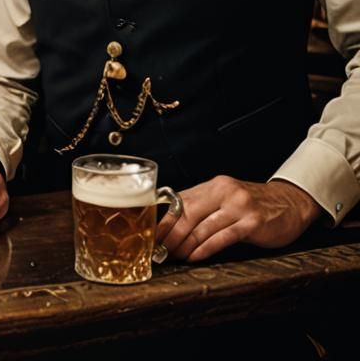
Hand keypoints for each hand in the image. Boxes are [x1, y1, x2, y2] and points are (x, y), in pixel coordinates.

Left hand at [156, 176, 322, 261]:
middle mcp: (224, 192)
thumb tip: (171, 221)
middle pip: (188, 214)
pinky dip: (205, 249)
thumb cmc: (254, 204)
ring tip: (175, 256)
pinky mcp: (252, 223)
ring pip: (202, 227)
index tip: (151, 235)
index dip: (163, 220)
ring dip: (185, 244)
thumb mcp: (226, 199)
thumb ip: (203, 206)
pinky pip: (222, 237)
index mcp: (213, 185)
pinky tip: (194, 256)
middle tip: (161, 250)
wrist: (292, 202)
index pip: (180, 202)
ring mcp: (239, 206)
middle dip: (170, 234)